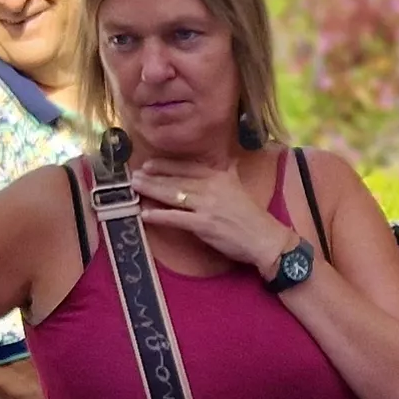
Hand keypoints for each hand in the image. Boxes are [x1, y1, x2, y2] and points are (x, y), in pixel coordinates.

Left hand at [130, 159, 296, 277]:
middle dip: (153, 177)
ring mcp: (207, 206)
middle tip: (134, 175)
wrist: (264, 238)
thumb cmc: (252, 215)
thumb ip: (230, 172)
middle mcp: (212, 187)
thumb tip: (229, 160)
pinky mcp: (204, 225)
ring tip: (135, 187)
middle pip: (176, 180)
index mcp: (220, 176)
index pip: (188, 167)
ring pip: (173, 195)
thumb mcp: (240, 187)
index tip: (149, 164)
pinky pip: (176, 218)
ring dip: (151, 191)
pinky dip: (160, 216)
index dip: (166, 165)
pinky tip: (145, 214)